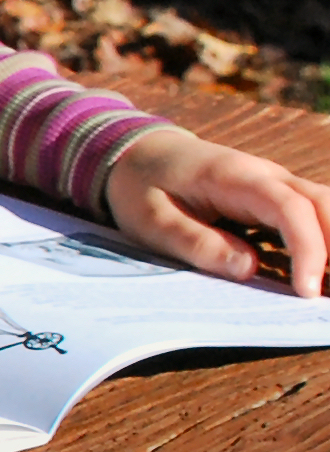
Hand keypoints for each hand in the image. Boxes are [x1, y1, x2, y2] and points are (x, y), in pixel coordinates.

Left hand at [106, 127, 329, 297]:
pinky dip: (325, 241)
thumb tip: (248, 269)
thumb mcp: (151, 220)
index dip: (307, 249)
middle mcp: (268, 176)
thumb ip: (196, 242)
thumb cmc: (142, 188)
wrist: (140, 153)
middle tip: (328, 298)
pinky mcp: (278, 198)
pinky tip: (324, 275)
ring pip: (326, 208)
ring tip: (329, 289)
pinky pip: (314, 216)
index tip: (305, 292)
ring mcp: (277, 185)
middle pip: (324, 204)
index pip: (291, 208)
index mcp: (236, 177)